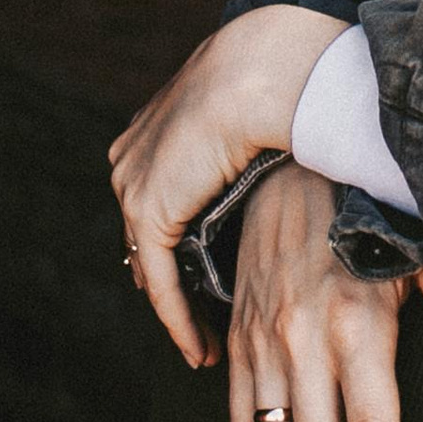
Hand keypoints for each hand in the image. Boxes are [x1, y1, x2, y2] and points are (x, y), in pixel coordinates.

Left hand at [110, 3, 345, 367]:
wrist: (271, 70)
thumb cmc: (289, 84)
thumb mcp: (265, 118)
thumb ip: (257, 150)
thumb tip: (289, 169)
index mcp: (156, 125)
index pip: (164, 201)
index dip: (188, 246)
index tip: (214, 283)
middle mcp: (133, 154)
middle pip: (153, 237)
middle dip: (180, 285)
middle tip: (210, 330)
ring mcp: (133, 181)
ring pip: (155, 265)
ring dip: (182, 311)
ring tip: (211, 350)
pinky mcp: (147, 209)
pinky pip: (160, 281)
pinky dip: (180, 320)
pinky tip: (202, 351)